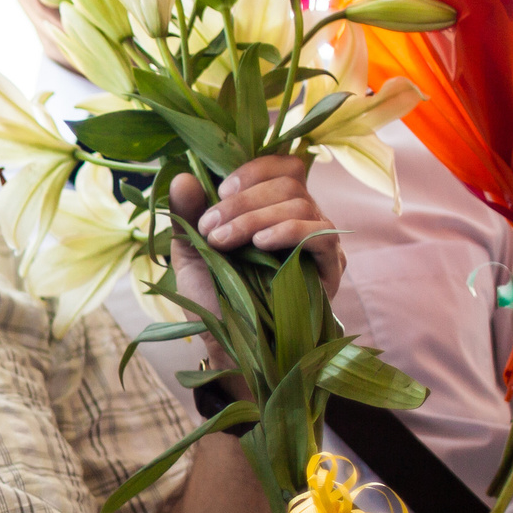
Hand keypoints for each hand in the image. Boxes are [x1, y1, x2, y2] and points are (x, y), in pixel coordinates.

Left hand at [169, 154, 344, 327]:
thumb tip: (182, 176)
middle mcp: (301, 218)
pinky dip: (288, 231)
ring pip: (300, 204)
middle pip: (288, 183)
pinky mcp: (330, 265)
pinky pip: (320, 233)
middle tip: (211, 229)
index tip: (220, 191)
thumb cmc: (213, 297)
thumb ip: (187, 213)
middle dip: (243, 201)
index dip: (253, 171)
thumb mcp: (191, 252)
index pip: (281, 167)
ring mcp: (318, 240)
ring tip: (223, 243)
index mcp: (272, 207)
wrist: (230, 345)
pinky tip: (261, 245)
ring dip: (255, 218)